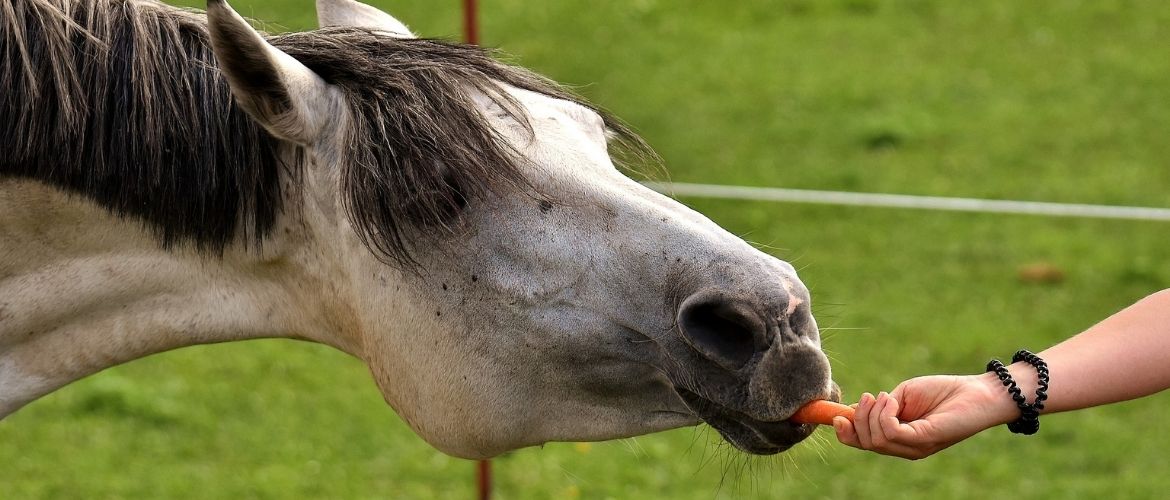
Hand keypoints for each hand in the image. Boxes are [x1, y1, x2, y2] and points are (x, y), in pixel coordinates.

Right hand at [833, 374, 1015, 459]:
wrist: (978, 392)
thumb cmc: (943, 392)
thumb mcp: (902, 396)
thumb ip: (881, 406)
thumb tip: (856, 410)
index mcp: (898, 438)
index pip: (862, 444)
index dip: (845, 432)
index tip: (838, 414)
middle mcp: (905, 448)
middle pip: (864, 443)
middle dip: (857, 418)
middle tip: (869, 396)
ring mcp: (914, 447)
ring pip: (875, 439)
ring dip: (872, 412)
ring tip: (885, 395)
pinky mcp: (924, 440)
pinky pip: (890, 431)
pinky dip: (884, 412)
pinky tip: (893, 399)